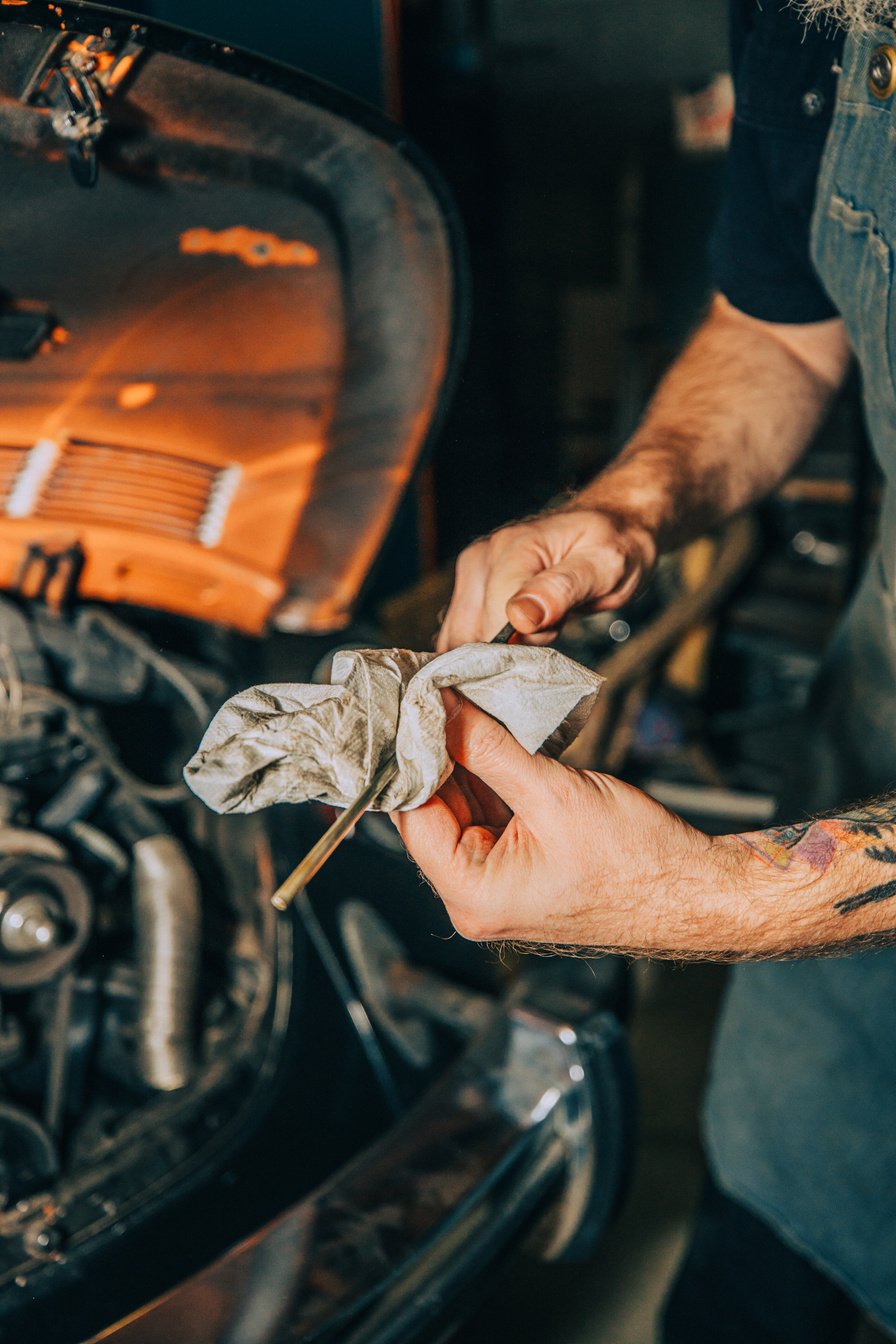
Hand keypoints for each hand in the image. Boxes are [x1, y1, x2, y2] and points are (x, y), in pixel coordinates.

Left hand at [392, 694, 742, 954]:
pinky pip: (492, 816)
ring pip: (463, 809)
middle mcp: (474, 898)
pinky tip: (497, 738)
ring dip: (467, 760)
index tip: (415, 705)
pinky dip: (493, 778)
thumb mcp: (554, 793)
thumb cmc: (640, 862)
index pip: (413, 815)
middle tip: (442, 695)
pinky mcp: (521, 870)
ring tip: (470, 708)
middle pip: (434, 811)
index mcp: (472, 894)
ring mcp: (498, 886)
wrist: (698, 893)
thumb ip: (489, 748)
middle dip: (440, 753)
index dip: (412, 755)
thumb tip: (443, 707)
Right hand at [436, 508, 655, 649]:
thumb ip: (561, 590)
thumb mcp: (604, 565)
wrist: (611, 526)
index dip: (522, 646)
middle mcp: (482, 558)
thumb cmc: (613, 545)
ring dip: (493, 655)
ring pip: (460, 638)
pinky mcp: (472, 588)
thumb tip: (519, 618)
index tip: (554, 640)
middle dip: (504, 654)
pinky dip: (485, 650)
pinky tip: (517, 638)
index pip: (495, 621)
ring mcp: (473, 572)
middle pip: (470, 634)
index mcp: (513, 549)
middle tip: (548, 638)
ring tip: (535, 635)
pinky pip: (463, 633)